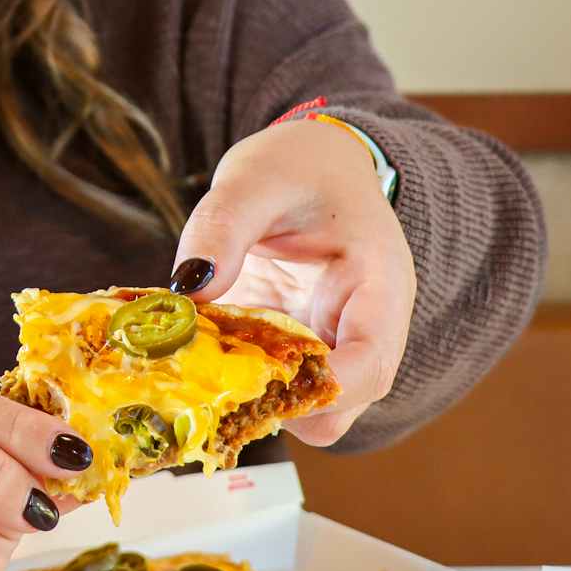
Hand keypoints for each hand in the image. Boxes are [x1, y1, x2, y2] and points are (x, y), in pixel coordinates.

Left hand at [170, 118, 415, 446]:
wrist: (313, 163)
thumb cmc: (301, 165)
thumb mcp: (258, 178)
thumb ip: (224, 225)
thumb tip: (192, 287)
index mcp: (378, 286)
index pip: (370, 366)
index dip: (322, 389)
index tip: (260, 385)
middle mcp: (362, 328)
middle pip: (340, 405)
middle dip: (282, 405)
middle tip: (213, 379)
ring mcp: (327, 343)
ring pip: (305, 407)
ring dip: (253, 397)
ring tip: (199, 362)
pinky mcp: (293, 348)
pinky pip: (272, 385)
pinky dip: (234, 380)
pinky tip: (196, 353)